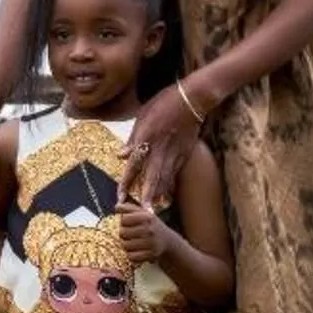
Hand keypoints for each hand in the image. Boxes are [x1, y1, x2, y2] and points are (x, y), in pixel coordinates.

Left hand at [115, 197, 176, 265]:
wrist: (168, 240)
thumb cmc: (151, 225)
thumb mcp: (143, 213)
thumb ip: (129, 208)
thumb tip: (117, 207)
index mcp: (147, 217)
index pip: (124, 219)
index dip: (123, 222)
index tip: (128, 223)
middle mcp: (150, 230)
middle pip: (122, 233)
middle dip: (123, 234)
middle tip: (128, 234)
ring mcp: (151, 243)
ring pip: (125, 245)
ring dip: (126, 245)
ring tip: (131, 242)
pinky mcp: (151, 254)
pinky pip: (131, 257)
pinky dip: (131, 255)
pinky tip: (135, 251)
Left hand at [117, 88, 203, 209]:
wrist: (192, 98)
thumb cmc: (164, 103)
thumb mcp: (142, 117)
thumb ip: (132, 139)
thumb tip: (121, 155)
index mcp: (146, 139)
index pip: (133, 165)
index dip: (126, 182)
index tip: (120, 197)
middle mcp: (160, 149)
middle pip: (151, 177)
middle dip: (146, 197)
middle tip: (142, 213)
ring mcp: (175, 152)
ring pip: (165, 177)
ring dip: (158, 194)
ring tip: (152, 209)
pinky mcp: (185, 153)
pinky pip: (175, 172)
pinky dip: (170, 184)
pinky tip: (166, 194)